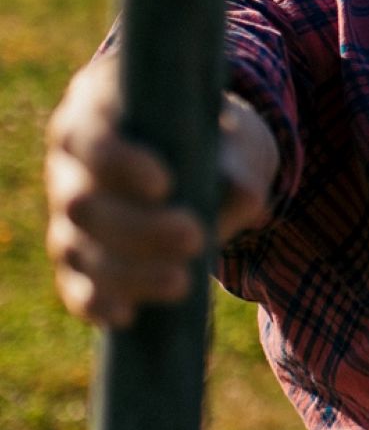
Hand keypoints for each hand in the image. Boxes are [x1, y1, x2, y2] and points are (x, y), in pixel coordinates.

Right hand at [44, 60, 274, 327]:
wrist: (212, 162)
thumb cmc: (216, 139)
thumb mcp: (235, 138)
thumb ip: (238, 161)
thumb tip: (240, 197)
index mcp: (99, 114)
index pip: (91, 137)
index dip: (119, 162)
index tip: (165, 184)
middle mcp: (71, 163)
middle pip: (81, 203)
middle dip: (136, 228)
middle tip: (194, 236)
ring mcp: (67, 211)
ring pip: (76, 248)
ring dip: (126, 272)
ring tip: (181, 281)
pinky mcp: (77, 256)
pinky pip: (73, 284)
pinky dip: (96, 302)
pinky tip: (128, 316)